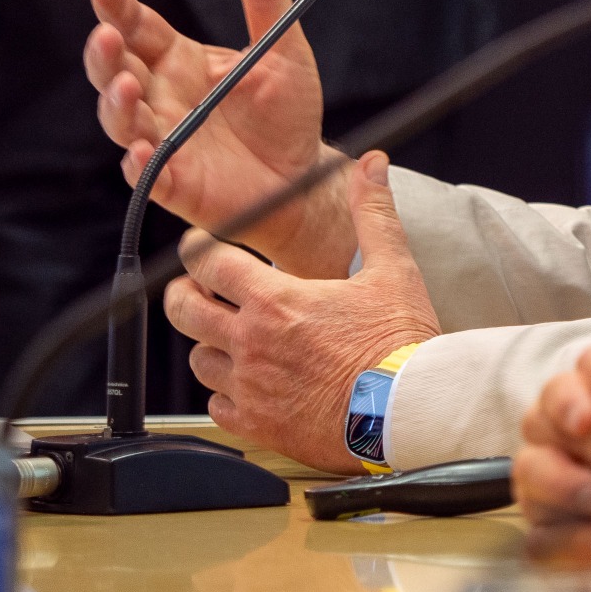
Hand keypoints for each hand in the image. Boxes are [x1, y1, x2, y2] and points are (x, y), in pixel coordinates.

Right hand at [86, 0, 347, 275]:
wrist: (304, 175)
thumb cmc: (287, 111)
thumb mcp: (284, 49)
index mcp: (179, 59)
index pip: (137, 27)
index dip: (116, 6)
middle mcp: (161, 97)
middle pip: (115, 71)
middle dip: (104, 54)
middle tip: (107, 36)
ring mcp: (162, 139)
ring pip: (121, 120)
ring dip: (117, 103)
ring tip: (128, 85)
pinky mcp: (174, 182)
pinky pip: (147, 174)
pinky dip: (139, 162)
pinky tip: (141, 150)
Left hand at [163, 151, 438, 472]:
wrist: (407, 409)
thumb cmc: (400, 344)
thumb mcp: (393, 269)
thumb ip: (373, 213)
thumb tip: (371, 167)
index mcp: (277, 301)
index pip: (209, 263)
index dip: (198, 248)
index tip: (202, 246)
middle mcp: (253, 343)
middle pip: (183, 310)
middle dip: (184, 293)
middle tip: (198, 289)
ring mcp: (251, 387)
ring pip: (198, 360)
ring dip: (209, 344)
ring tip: (230, 337)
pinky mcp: (258, 424)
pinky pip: (216, 405)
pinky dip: (225, 392)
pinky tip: (247, 382)